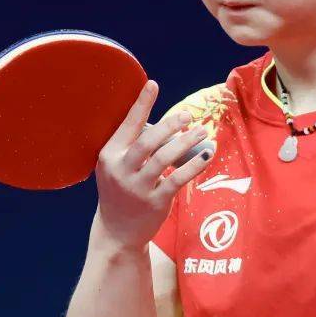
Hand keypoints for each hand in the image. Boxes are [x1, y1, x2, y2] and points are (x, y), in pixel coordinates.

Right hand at [94, 79, 213, 248]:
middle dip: (170, 125)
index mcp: (109, 156)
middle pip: (147, 141)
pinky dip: (194, 166)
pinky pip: (177, 180)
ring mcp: (137, 188)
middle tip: (188, 116)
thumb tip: (163, 122)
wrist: (117, 231)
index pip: (127, 125)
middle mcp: (121, 170)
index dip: (141, 105)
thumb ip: (132, 146)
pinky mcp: (155, 202)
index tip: (153, 85)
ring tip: (202, 132)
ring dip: (185, 143)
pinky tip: (206, 155)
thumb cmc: (120, 191)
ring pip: (163, 159)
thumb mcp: (116, 167)